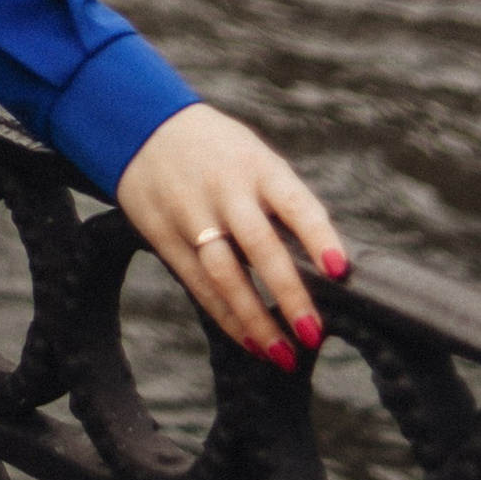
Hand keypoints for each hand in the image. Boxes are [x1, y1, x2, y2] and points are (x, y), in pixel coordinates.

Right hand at [116, 102, 348, 370]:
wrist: (140, 124)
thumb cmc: (218, 151)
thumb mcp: (254, 158)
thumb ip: (284, 204)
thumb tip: (327, 266)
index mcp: (256, 165)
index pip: (294, 202)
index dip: (318, 236)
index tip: (340, 271)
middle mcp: (224, 188)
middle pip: (259, 244)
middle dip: (289, 293)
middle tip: (313, 334)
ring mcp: (190, 212)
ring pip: (224, 273)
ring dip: (256, 319)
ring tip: (284, 356)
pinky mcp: (163, 236)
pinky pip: (198, 284)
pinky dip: (227, 317)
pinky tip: (251, 341)